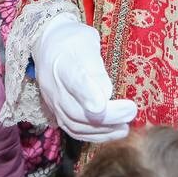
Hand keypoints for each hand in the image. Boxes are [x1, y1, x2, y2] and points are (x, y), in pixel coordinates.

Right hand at [34, 16, 136, 141]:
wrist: (46, 44)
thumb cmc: (72, 40)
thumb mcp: (87, 41)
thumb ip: (95, 65)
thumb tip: (107, 93)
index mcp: (62, 63)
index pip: (75, 82)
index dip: (90, 96)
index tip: (106, 104)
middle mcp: (54, 87)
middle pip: (77, 111)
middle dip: (107, 117)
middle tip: (131, 112)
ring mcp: (53, 102)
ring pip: (75, 125)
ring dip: (102, 131)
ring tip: (125, 127)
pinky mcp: (56, 112)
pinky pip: (73, 130)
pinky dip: (94, 136)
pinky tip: (112, 133)